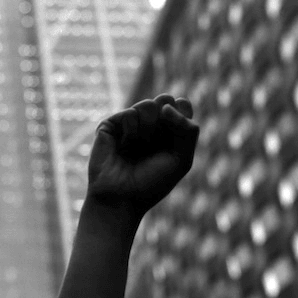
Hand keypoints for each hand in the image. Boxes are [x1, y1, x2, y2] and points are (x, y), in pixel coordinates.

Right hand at [87, 94, 199, 218]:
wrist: (121, 198)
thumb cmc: (152, 183)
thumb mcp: (182, 159)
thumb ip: (187, 130)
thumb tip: (165, 105)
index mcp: (168, 132)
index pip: (182, 105)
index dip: (182, 117)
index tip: (176, 139)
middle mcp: (149, 126)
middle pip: (166, 100)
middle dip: (165, 119)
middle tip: (157, 141)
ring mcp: (128, 125)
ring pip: (148, 104)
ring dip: (149, 127)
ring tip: (140, 146)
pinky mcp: (110, 126)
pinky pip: (129, 113)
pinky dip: (132, 130)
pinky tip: (125, 144)